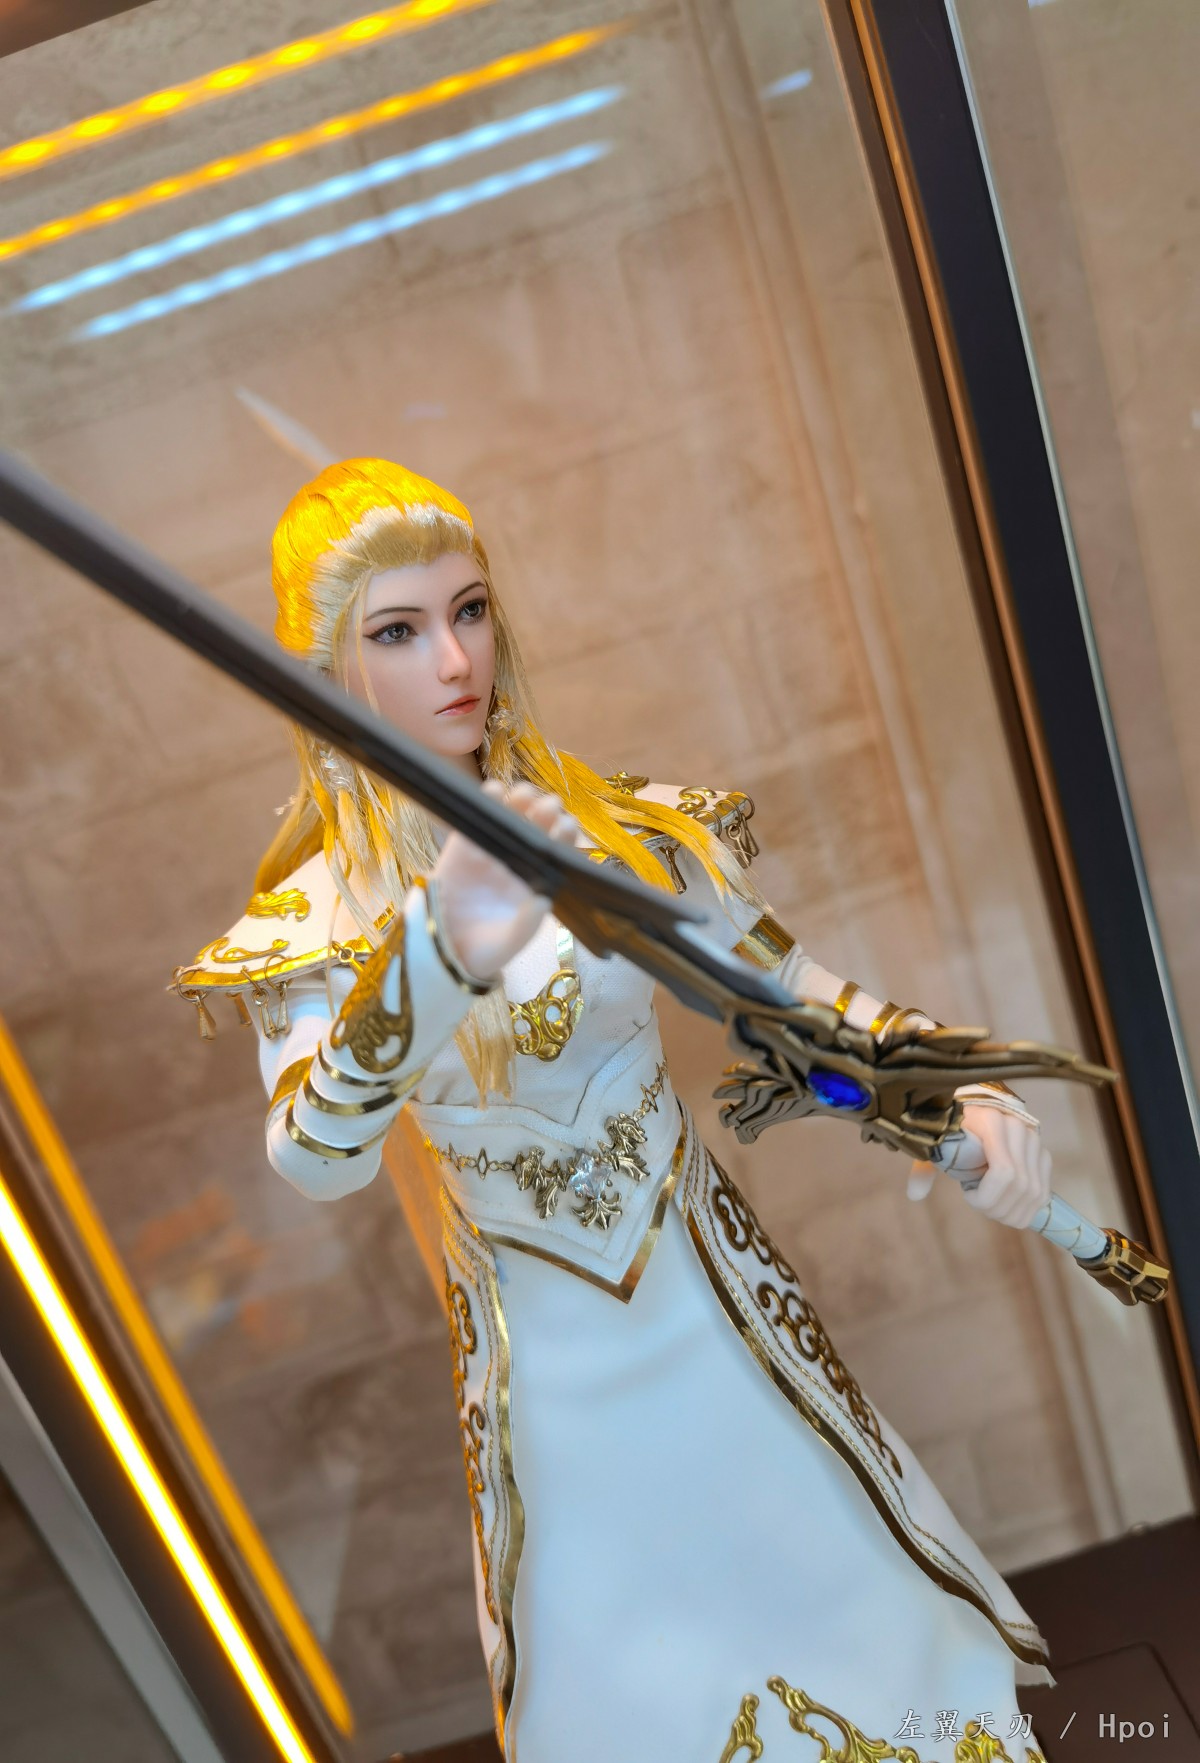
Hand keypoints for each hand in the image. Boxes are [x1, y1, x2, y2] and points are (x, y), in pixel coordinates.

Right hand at [430, 781, 581, 983]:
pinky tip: (494, 792)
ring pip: (510, 815)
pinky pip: (476, 818)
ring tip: (523, 796)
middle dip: (545, 811)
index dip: (563, 835)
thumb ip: (525, 927)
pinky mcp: (461, 846)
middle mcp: (517, 862)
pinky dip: (486, 800)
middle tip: (547, 806)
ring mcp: (490, 852)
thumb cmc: (484, 951)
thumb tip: (544, 902)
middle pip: (537, 826)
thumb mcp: (507, 946)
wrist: (442, 953)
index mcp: (535, 882)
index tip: (565, 826)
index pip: (556, 852)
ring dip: (521, 799)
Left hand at [906, 1104, 1051, 1228]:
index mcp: (990, 1121)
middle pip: (1020, 1187)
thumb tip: (914, 1196)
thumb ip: (924, 1168)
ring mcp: (1034, 1141)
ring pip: (1034, 1192)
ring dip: (1013, 1213)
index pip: (1004, 1172)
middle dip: (999, 1209)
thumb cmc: (950, 1130)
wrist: (975, 1110)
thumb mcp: (934, 1144)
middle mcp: (1018, 1128)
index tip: (967, 1196)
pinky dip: (1027, 1209)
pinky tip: (1008, 1208)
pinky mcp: (1042, 1153)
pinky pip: (1043, 1191)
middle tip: (981, 1208)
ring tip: (993, 1210)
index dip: (987, 1197)